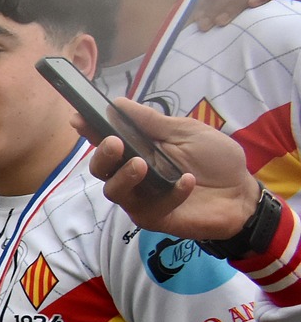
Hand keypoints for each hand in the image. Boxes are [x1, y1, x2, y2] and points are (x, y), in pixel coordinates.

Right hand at [84, 96, 257, 240]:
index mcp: (138, 150)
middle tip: (114, 143)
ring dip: (124, 177)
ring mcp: (141, 199)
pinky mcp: (154, 218)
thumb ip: (152, 122)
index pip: (106, 140)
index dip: (90, 130)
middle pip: (101, 170)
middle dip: (102, 156)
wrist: (241, 192)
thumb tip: (117, 103)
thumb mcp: (186, 131)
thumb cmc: (214, 160)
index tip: (79, 119)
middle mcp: (133, 175)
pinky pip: (150, 208)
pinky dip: (169, 194)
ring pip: (115, 192)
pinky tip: (187, 181)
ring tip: (141, 165)